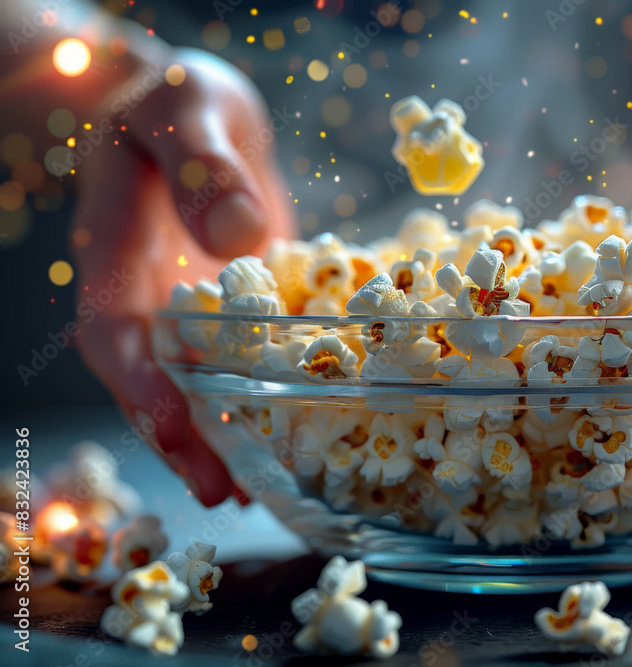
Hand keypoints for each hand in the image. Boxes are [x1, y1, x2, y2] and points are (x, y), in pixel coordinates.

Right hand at [71, 48, 294, 505]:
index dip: (138, 381)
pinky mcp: (242, 303)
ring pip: (199, 380)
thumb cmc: (177, 99)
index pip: (114, 328)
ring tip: (257, 488)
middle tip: (219, 491)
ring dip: (223, 434)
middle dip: (181, 437)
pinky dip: (267, 394)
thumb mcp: (185, 111)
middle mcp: (151, 291)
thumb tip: (237, 236)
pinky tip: (298, 430)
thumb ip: (203, 165)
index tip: (172, 423)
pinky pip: (248, 356)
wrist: (195, 108)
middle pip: (152, 377)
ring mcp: (196, 303)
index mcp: (118, 251)